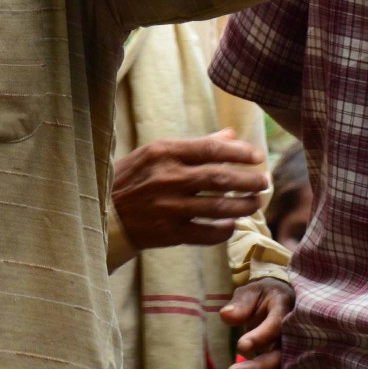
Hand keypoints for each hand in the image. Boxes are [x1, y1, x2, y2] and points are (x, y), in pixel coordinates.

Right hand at [111, 130, 268, 250]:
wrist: (103, 212)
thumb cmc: (132, 178)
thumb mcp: (156, 153)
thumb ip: (195, 145)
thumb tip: (230, 135)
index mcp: (164, 152)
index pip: (211, 149)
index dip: (239, 153)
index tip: (258, 157)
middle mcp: (168, 178)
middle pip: (220, 178)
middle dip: (248, 180)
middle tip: (264, 182)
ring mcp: (169, 207)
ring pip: (219, 207)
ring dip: (243, 205)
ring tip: (255, 203)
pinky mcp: (169, 233)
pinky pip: (207, 233)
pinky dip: (224, 229)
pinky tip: (232, 224)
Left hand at [221, 276, 292, 368]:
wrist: (284, 306)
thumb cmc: (265, 297)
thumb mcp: (253, 293)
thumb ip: (241, 304)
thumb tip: (226, 316)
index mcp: (287, 312)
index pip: (278, 326)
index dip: (262, 336)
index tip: (241, 346)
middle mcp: (296, 339)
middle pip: (281, 359)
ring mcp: (296, 358)